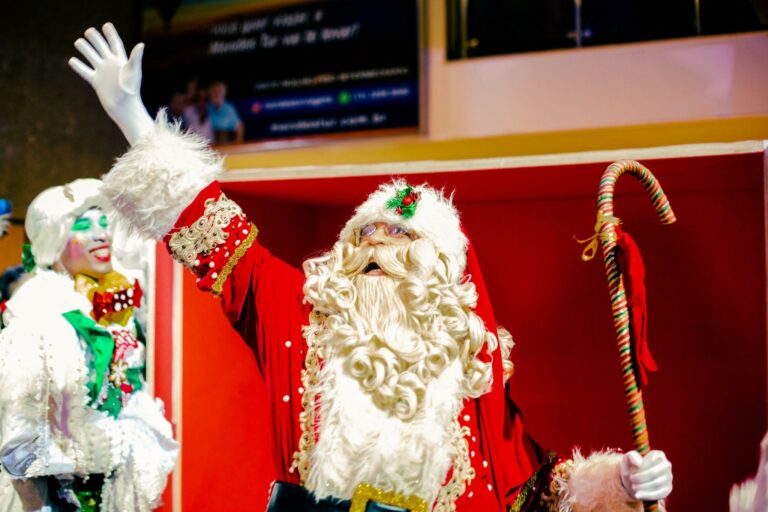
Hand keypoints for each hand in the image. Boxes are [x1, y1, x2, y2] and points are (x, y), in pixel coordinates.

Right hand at [68, 22, 153, 144]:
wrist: (125, 108)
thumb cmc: (132, 91)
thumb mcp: (134, 72)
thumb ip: (135, 58)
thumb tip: (141, 44)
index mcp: (121, 61)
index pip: (115, 44)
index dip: (111, 34)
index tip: (106, 25)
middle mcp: (111, 65)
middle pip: (101, 47)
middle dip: (95, 38)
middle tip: (89, 32)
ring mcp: (103, 72)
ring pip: (91, 56)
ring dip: (84, 49)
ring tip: (79, 42)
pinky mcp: (96, 82)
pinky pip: (85, 71)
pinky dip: (78, 66)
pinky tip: (72, 60)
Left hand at [620, 450, 672, 501]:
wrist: (633, 481)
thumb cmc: (631, 467)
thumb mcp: (628, 459)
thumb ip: (632, 456)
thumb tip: (639, 463)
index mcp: (658, 455)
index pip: (651, 461)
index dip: (640, 467)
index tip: (631, 470)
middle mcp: (666, 465)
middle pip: (654, 473)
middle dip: (640, 478)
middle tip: (631, 479)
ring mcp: (668, 478)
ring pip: (656, 484)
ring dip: (642, 486)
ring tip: (633, 487)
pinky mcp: (667, 489)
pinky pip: (659, 494)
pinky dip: (647, 495)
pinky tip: (638, 495)